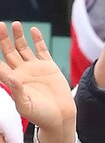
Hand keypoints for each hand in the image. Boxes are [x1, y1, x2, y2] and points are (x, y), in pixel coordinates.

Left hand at [0, 24, 74, 142]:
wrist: (60, 118)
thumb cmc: (41, 116)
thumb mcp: (26, 106)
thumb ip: (17, 91)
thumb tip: (11, 77)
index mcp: (12, 81)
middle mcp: (21, 72)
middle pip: (8, 51)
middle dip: (3, 39)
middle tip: (0, 26)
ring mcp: (35, 68)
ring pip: (23, 48)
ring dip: (18, 37)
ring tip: (15, 24)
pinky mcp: (49, 67)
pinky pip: (41, 50)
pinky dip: (38, 40)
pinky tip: (33, 30)